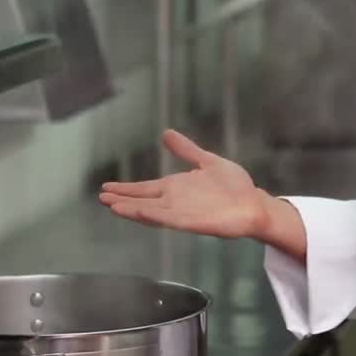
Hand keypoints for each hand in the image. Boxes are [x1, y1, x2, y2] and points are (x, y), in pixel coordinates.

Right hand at [99, 130, 268, 239]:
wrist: (254, 203)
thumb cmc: (233, 186)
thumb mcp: (206, 161)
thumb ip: (186, 150)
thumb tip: (166, 134)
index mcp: (176, 188)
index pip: (146, 188)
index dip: (126, 188)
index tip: (106, 187)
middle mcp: (175, 201)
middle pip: (143, 200)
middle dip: (122, 199)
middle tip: (102, 198)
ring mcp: (182, 212)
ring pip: (151, 211)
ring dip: (132, 209)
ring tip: (112, 206)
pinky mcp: (192, 222)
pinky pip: (169, 219)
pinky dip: (153, 216)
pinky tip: (139, 212)